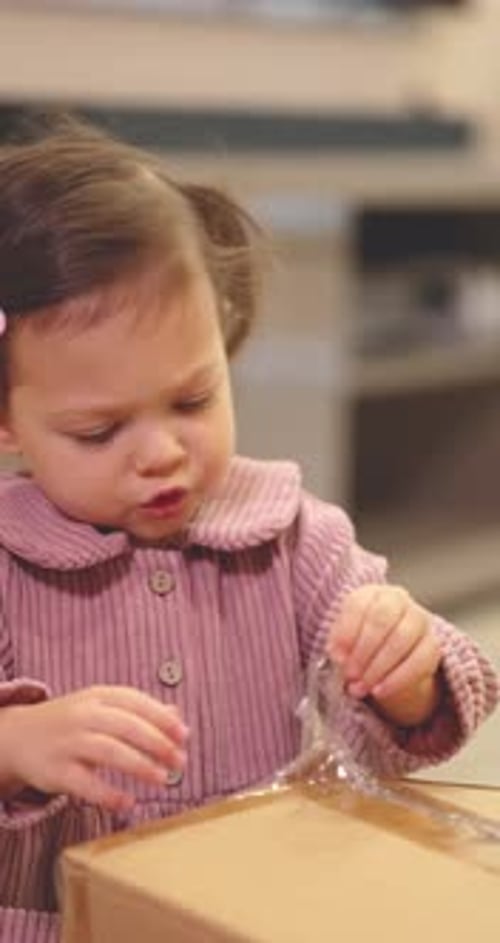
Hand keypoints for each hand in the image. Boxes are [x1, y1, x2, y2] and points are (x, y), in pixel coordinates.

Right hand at [0, 686, 188, 810]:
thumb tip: (177, 718)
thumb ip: (139, 711)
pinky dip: (108, 794)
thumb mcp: (102, 707)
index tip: (184, 736)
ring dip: (139, 765)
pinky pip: (84, 784)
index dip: (162, 719)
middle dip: (157, 743)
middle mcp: (83, 715)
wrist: (17, 737)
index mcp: (98, 696)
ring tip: (162, 779)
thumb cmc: (71, 721)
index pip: (136, 702)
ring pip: (109, 751)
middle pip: (126, 726)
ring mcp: (68, 742)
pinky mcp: (55, 771)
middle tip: (180, 761)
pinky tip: (128, 802)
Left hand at [328, 584, 441, 726]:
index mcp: (371, 593)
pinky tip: (380, 690)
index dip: (346, 632)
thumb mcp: (345, 639)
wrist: (388, 653)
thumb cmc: (361, 641)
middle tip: (350, 675)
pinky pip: (419, 661)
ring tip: (362, 687)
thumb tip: (340, 658)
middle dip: (363, 651)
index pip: (359, 605)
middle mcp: (398, 600)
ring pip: (402, 639)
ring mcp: (419, 620)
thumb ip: (340, 646)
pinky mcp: (433, 644)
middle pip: (382, 619)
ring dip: (379, 667)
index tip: (336, 657)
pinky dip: (397, 679)